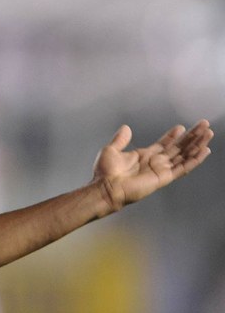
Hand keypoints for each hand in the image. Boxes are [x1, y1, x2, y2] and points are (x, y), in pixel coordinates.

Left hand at [93, 120, 212, 211]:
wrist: (106, 187)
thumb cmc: (105, 172)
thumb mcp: (111, 150)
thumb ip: (120, 139)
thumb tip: (126, 127)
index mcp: (144, 156)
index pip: (164, 144)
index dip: (173, 136)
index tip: (182, 127)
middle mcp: (155, 162)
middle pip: (178, 147)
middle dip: (191, 137)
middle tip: (204, 125)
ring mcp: (161, 170)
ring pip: (184, 155)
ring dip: (197, 144)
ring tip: (208, 133)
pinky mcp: (164, 177)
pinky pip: (183, 167)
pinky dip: (195, 159)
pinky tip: (204, 150)